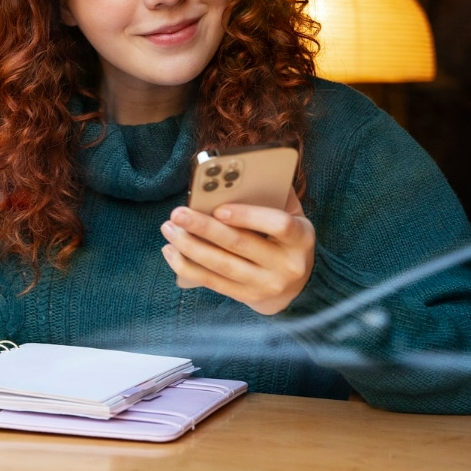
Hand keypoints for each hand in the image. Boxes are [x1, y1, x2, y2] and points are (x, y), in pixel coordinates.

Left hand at [159, 188, 315, 314]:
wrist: (297, 287)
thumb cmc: (286, 239)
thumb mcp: (293, 216)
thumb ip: (274, 195)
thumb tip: (245, 172)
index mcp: (301, 238)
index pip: (279, 225)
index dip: (248, 216)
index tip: (219, 209)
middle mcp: (287, 265)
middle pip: (240, 245)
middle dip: (204, 228)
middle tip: (177, 213)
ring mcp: (266, 285)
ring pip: (221, 265)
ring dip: (189, 246)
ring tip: (169, 229)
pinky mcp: (247, 298)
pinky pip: (212, 282)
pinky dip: (187, 267)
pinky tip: (171, 251)